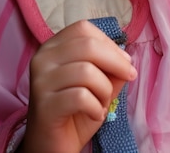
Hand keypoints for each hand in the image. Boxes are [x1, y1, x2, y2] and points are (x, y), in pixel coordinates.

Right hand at [22, 19, 137, 152]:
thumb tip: (126, 59)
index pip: (83, 29)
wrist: (52, 146)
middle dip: (116, 62)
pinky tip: (95, 115)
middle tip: (129, 77)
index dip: (109, 42)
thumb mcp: (98, 82)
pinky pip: (81, 97)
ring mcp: (40, 82)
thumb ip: (111, 67)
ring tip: (102, 103)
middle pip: (88, 45)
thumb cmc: (76, 110)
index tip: (124, 61)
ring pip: (86, 72)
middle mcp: (42, 59)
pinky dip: (96, 107)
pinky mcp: (43, 106)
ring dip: (105, 90)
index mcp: (52, 46)